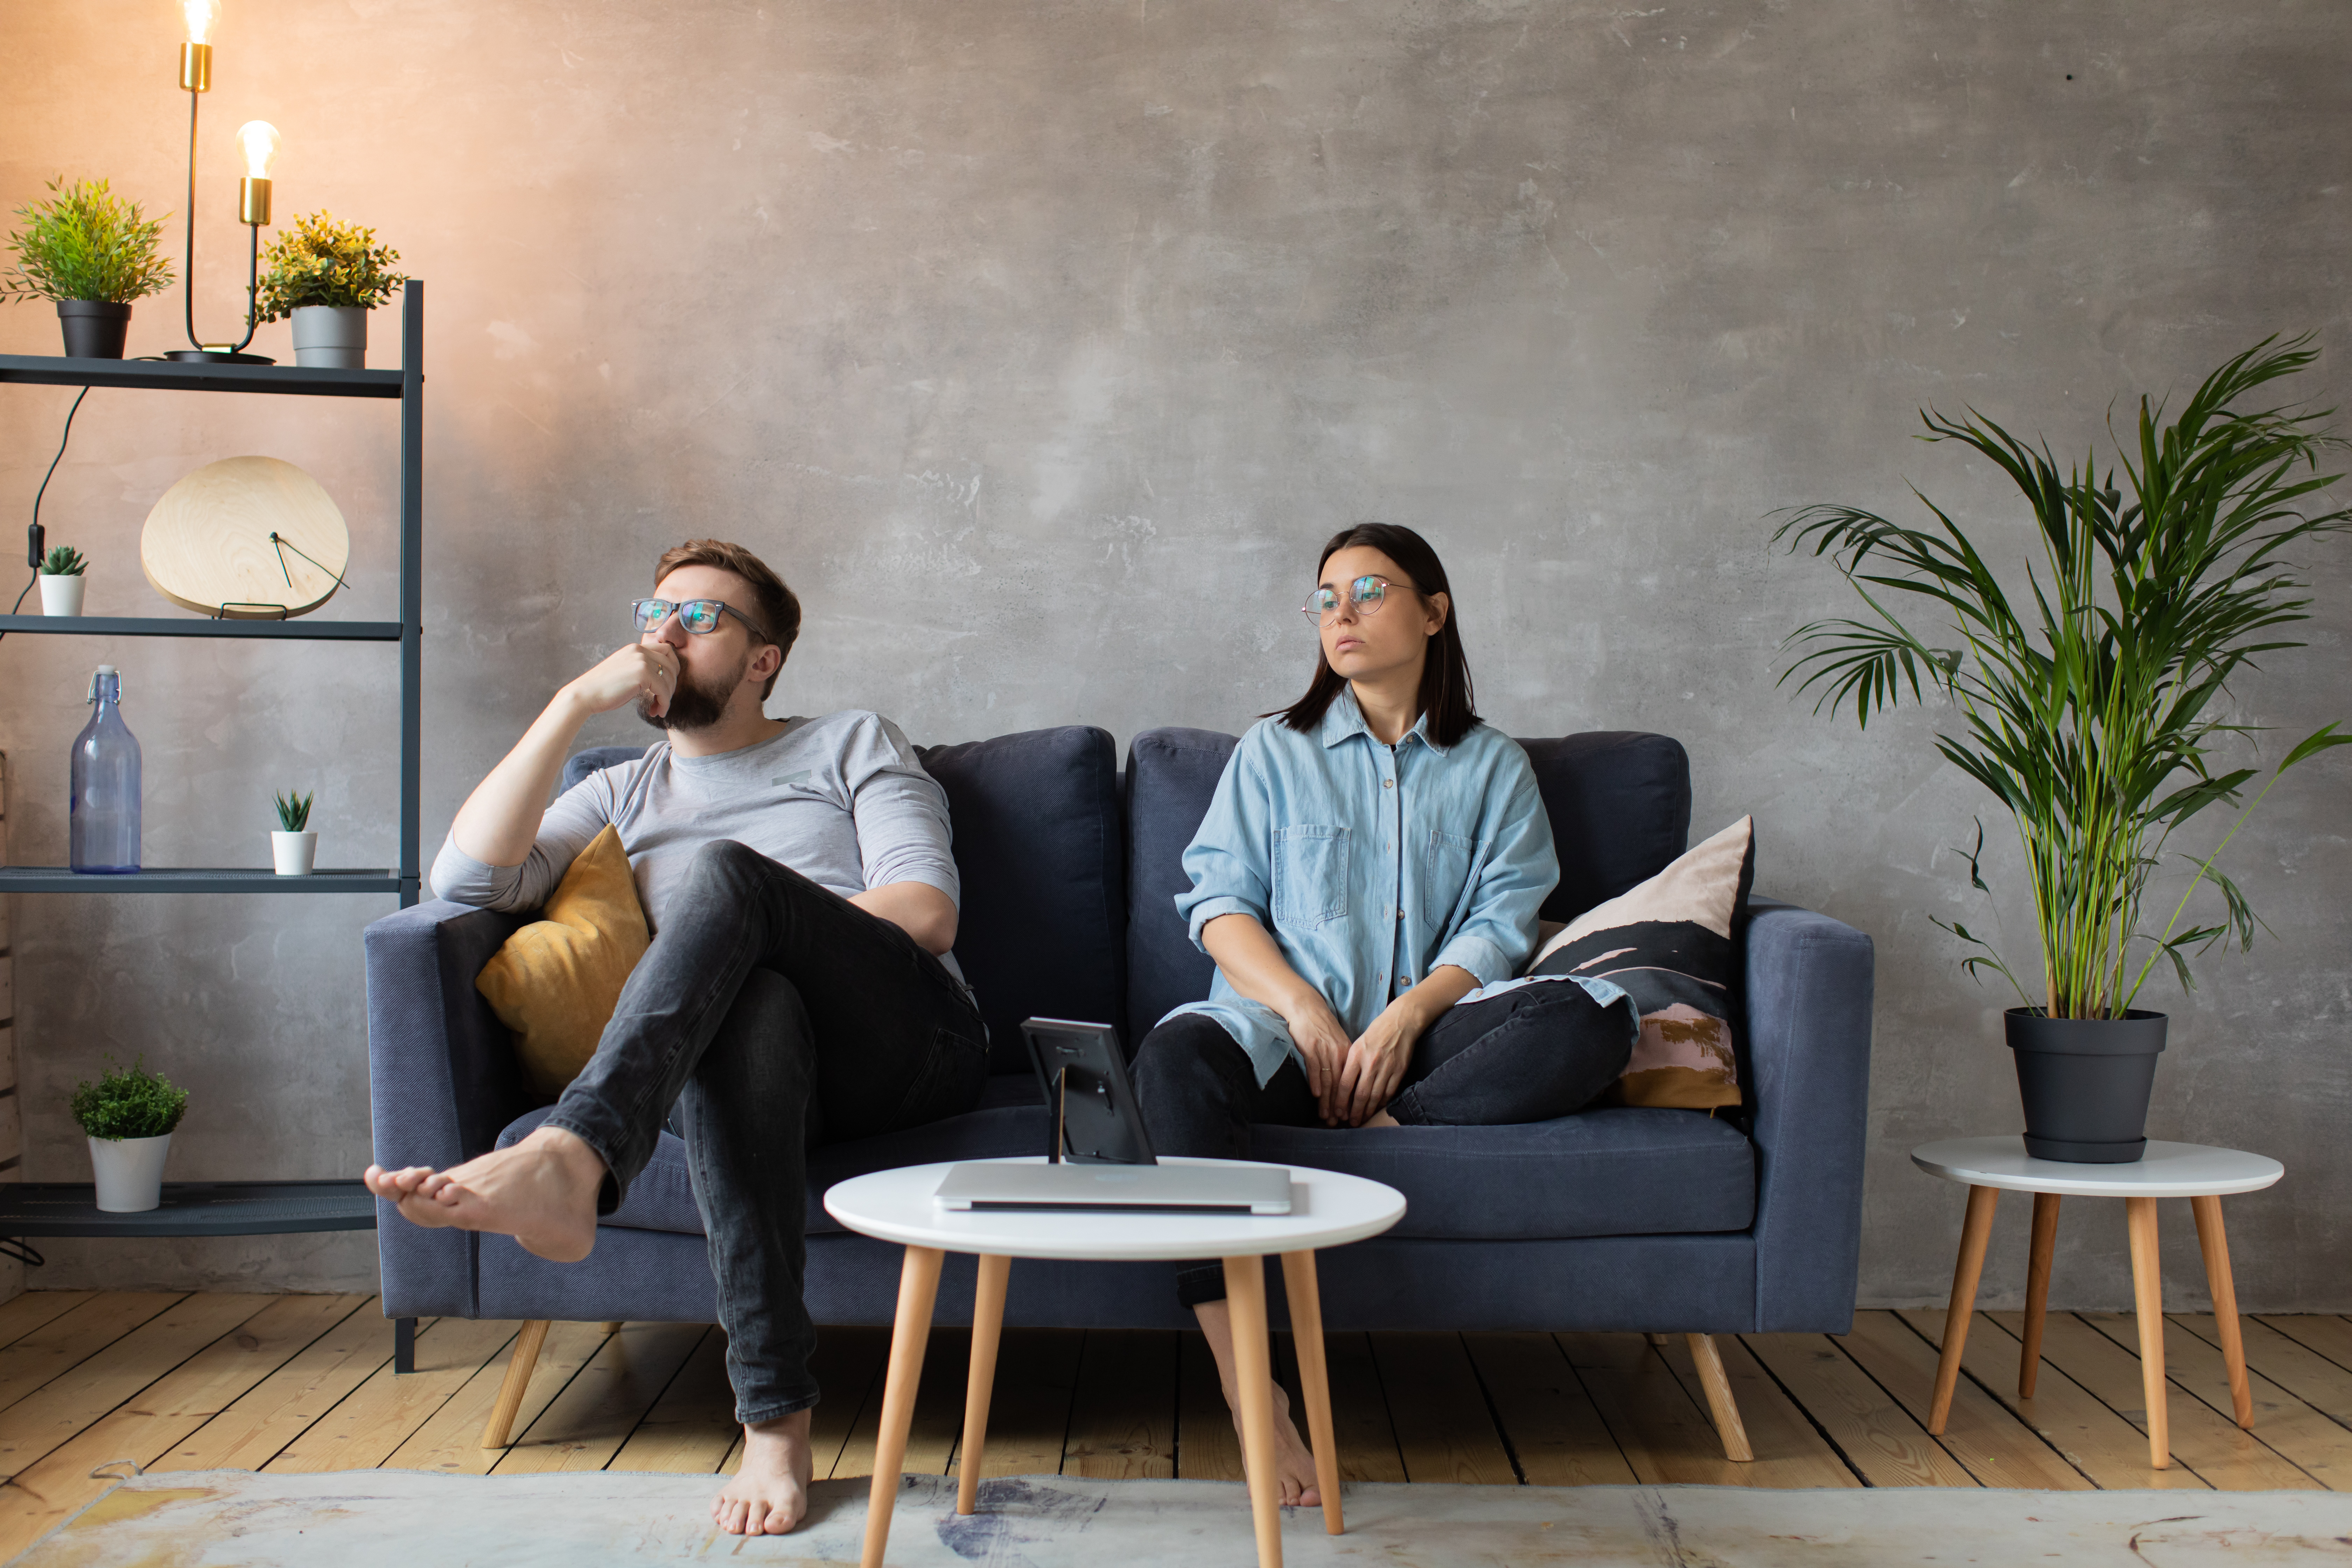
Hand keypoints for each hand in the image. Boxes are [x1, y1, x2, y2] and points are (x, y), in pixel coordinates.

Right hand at [565, 642, 677, 718]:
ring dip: (667, 697)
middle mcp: (640, 650)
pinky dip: (664, 703)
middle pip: (672, 664)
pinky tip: (656, 712)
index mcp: (635, 648)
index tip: (667, 684)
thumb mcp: (625, 672)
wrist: (585, 694)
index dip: (672, 667)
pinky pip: (663, 690)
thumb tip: (660, 678)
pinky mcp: (643, 674)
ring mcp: (642, 660)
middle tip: (663, 699)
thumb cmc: (603, 689)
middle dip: (672, 684)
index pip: (666, 650)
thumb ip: (641, 669)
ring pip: (670, 679)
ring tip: (657, 709)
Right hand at [1277, 992, 1355, 1124]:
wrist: (1307, 1007)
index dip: (1349, 1100)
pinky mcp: (1310, 1047)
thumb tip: (1345, 1082)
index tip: (1347, 1116)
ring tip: (1325, 1116)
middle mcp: (1338, 1053)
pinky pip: (1314, 1068)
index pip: (1350, 1082)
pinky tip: (1315, 1095)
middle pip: (1340, 1084)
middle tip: (1337, 1122)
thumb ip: (1342, 1061)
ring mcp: (1324, 1050)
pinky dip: (1315, 1082)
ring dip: (1326, 1100)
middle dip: (1338, 1106)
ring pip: (1327, 1080)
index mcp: (1347, 1053)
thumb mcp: (1337, 1042)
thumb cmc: (1321, 1027)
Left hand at [1334, 998, 1424, 1126]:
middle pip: (1360, 1094)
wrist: (1400, 1023)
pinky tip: (1377, 1109)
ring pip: (1375, 1096)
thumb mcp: (1357, 1045)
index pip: (1345, 1084)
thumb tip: (1342, 1085)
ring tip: (1362, 1120)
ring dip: (1367, 1111)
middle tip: (1350, 1123)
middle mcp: (1370, 1063)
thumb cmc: (1375, 1033)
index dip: (1341, 1101)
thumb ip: (1350, 1064)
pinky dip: (1382, 1103)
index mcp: (1356, 1055)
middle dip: (1354, 1111)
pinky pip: (1389, 1092)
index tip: (1338, 1112)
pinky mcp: (1399, 1072)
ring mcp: (1386, 1068)